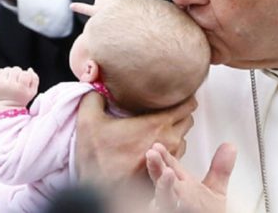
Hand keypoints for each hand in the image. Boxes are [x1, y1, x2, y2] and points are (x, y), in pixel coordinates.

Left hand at [0, 66, 38, 110]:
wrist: (8, 106)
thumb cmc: (22, 98)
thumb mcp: (33, 91)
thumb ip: (34, 79)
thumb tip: (29, 69)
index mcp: (20, 88)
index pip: (25, 73)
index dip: (26, 75)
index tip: (25, 80)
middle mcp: (10, 85)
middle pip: (16, 69)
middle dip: (18, 73)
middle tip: (18, 80)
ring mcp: (1, 84)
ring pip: (7, 69)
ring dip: (10, 72)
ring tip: (11, 79)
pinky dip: (2, 72)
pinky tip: (5, 78)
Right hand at [75, 92, 196, 189]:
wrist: (96, 191)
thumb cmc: (96, 159)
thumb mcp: (88, 120)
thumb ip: (94, 96)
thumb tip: (96, 86)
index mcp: (157, 125)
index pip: (188, 105)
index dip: (184, 97)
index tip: (176, 93)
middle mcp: (169, 141)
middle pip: (188, 120)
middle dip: (180, 113)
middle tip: (165, 109)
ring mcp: (168, 159)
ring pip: (183, 139)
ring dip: (175, 132)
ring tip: (157, 129)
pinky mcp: (164, 172)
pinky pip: (176, 156)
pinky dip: (168, 149)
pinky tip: (151, 147)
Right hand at [146, 142, 235, 212]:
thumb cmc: (202, 212)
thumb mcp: (214, 193)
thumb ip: (219, 170)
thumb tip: (230, 147)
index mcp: (182, 189)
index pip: (171, 170)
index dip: (165, 158)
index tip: (158, 146)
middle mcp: (174, 200)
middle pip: (163, 184)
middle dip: (158, 170)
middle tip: (153, 155)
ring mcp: (169, 209)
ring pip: (164, 201)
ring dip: (163, 189)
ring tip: (167, 176)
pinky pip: (164, 210)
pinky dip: (165, 206)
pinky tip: (161, 203)